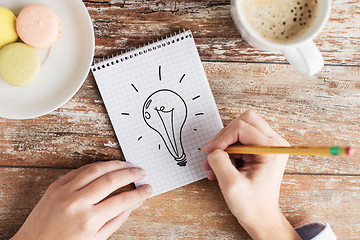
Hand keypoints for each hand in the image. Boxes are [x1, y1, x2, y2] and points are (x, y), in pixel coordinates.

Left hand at [12, 161, 151, 239]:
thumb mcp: (96, 238)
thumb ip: (117, 219)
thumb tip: (135, 203)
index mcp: (89, 221)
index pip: (122, 201)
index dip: (139, 193)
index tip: (148, 189)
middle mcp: (77, 203)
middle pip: (111, 180)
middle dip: (131, 174)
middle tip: (141, 172)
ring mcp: (65, 191)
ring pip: (96, 169)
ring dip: (116, 164)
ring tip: (128, 165)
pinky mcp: (56, 185)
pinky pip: (81, 170)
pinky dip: (97, 166)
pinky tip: (107, 166)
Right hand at [202, 110, 300, 239]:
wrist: (262, 218)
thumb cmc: (252, 205)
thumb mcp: (230, 184)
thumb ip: (219, 161)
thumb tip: (212, 149)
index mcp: (272, 149)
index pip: (241, 127)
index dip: (222, 138)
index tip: (211, 153)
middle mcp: (274, 143)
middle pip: (244, 121)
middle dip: (225, 136)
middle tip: (213, 152)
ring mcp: (268, 146)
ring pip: (240, 129)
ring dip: (224, 145)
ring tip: (213, 164)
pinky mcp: (261, 150)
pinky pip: (240, 141)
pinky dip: (227, 151)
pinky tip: (218, 167)